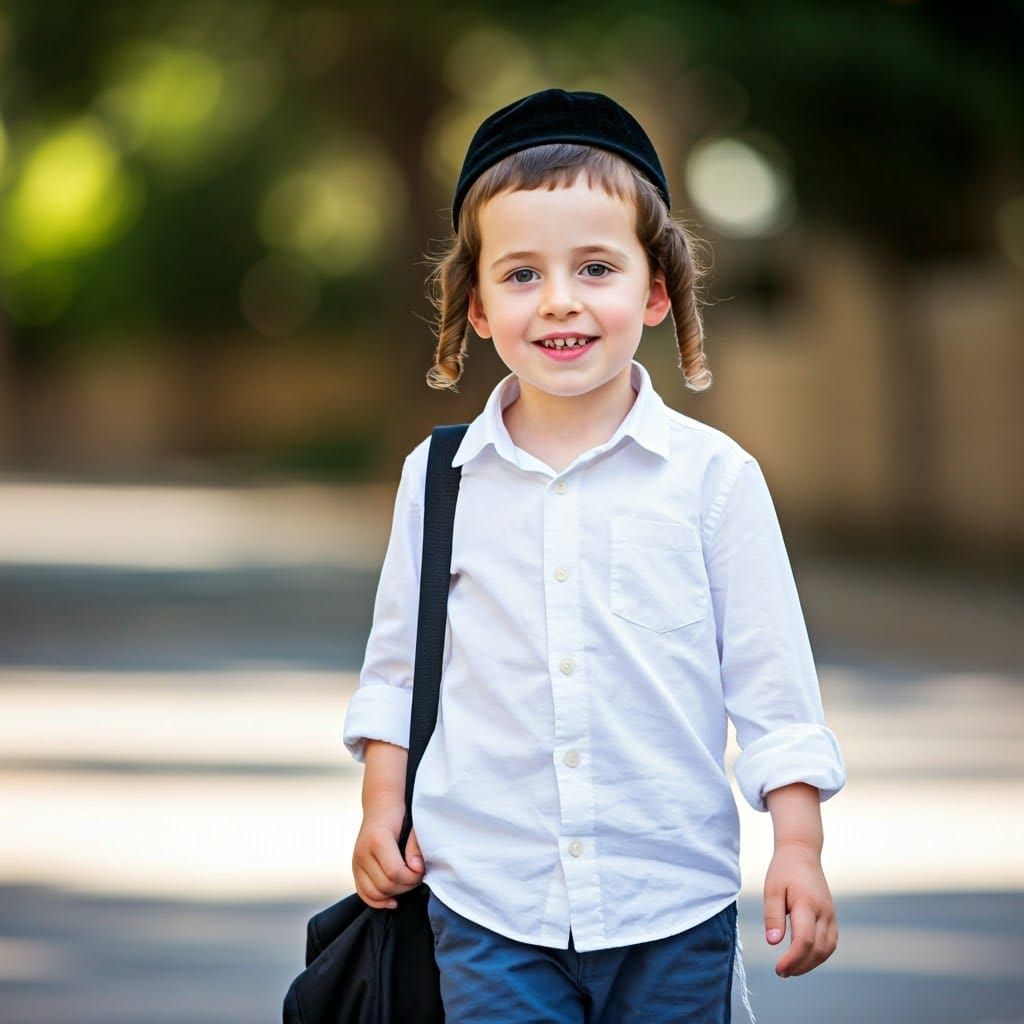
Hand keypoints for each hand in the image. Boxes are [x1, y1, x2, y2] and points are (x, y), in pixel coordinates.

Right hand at [352, 804, 424, 908]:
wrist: (381, 805)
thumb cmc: (399, 815)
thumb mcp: (412, 826)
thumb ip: (415, 848)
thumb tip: (416, 869)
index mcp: (378, 840)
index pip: (395, 873)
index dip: (412, 877)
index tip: (422, 870)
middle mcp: (363, 852)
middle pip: (385, 886)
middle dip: (406, 886)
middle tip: (417, 875)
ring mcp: (356, 862)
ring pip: (374, 893)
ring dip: (394, 893)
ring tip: (406, 882)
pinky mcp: (355, 869)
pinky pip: (363, 893)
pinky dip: (378, 901)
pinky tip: (393, 900)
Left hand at [763, 842, 837, 977]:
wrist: (802, 853)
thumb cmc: (784, 870)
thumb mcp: (771, 889)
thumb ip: (772, 916)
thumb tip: (773, 942)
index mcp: (807, 904)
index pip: (804, 941)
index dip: (792, 960)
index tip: (778, 969)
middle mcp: (824, 912)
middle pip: (818, 950)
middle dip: (800, 966)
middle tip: (781, 972)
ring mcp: (831, 915)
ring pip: (827, 949)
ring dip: (811, 964)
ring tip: (791, 969)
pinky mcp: (832, 916)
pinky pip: (830, 942)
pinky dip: (819, 955)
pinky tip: (804, 958)